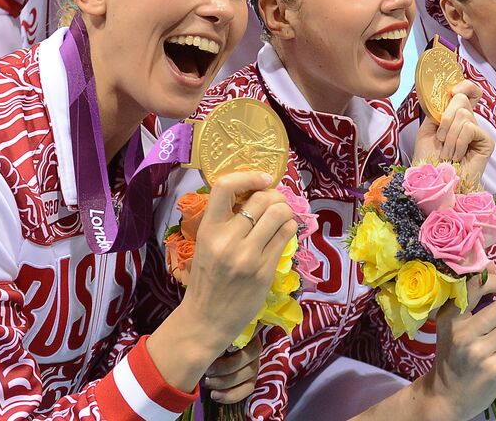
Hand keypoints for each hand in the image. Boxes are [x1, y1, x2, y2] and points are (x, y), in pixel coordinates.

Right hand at [175, 172, 297, 353]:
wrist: (205, 320)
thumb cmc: (206, 278)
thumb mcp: (206, 244)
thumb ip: (226, 220)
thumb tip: (258, 191)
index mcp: (207, 230)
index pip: (224, 187)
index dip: (248, 176)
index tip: (262, 179)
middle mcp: (227, 240)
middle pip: (263, 198)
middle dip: (275, 195)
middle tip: (275, 203)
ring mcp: (247, 256)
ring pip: (280, 213)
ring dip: (286, 211)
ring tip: (280, 218)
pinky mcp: (264, 271)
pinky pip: (287, 234)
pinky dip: (290, 227)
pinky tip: (283, 232)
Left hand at [202, 334, 260, 404]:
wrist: (204, 366)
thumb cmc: (207, 348)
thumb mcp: (210, 340)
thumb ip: (217, 341)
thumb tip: (221, 347)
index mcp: (245, 332)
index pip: (252, 332)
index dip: (241, 341)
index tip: (227, 349)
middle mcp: (253, 348)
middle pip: (249, 356)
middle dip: (226, 366)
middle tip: (208, 370)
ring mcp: (254, 365)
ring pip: (247, 374)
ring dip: (224, 381)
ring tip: (207, 382)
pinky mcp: (250, 382)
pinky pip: (245, 390)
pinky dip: (229, 395)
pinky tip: (214, 394)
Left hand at [413, 78, 493, 181]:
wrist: (434, 181)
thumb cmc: (429, 159)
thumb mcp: (427, 129)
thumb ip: (439, 110)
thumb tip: (450, 95)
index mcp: (456, 117)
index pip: (470, 92)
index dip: (466, 86)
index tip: (453, 92)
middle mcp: (469, 122)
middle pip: (462, 100)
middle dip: (445, 119)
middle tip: (440, 139)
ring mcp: (479, 132)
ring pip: (463, 115)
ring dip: (448, 137)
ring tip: (447, 153)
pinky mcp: (486, 141)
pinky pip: (469, 128)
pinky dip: (457, 142)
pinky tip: (456, 156)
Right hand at [426, 266, 495, 419]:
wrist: (446, 397)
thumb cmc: (452, 354)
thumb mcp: (452, 325)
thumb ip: (470, 297)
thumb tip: (491, 263)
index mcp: (450, 318)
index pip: (476, 285)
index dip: (494, 280)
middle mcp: (462, 333)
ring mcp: (478, 352)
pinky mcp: (495, 369)